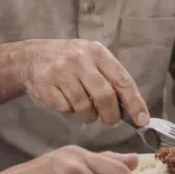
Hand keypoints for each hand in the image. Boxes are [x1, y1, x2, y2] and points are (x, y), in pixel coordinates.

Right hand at [21, 39, 148, 126]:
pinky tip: (66, 100)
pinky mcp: (46, 85)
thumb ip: (111, 80)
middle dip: (111, 116)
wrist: (32, 56)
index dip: (135, 103)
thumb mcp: (93, 60)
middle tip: (111, 121)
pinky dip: (69, 111)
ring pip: (84, 107)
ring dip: (89, 115)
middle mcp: (80, 59)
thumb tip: (133, 110)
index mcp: (98, 52)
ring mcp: (61, 71)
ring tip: (85, 108)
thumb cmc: (70, 62)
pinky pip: (66, 109)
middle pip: (105, 97)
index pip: (122, 80)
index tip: (142, 120)